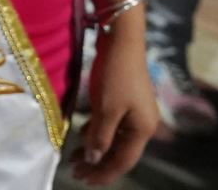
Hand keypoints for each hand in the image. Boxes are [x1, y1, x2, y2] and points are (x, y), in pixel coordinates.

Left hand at [70, 17, 157, 184]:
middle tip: (75, 172)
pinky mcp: (125, 100)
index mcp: (143, 129)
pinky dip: (97, 131)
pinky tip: (82, 135)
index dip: (105, 173)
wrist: (123, 41)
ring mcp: (135, 112)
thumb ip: (101, 135)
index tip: (84, 180)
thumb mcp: (106, 108)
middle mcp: (143, 124)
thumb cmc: (115, 75)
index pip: (124, 161)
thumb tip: (95, 159)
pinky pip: (111, 124)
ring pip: (114, 138)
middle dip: (98, 163)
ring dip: (95, 148)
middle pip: (120, 151)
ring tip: (74, 157)